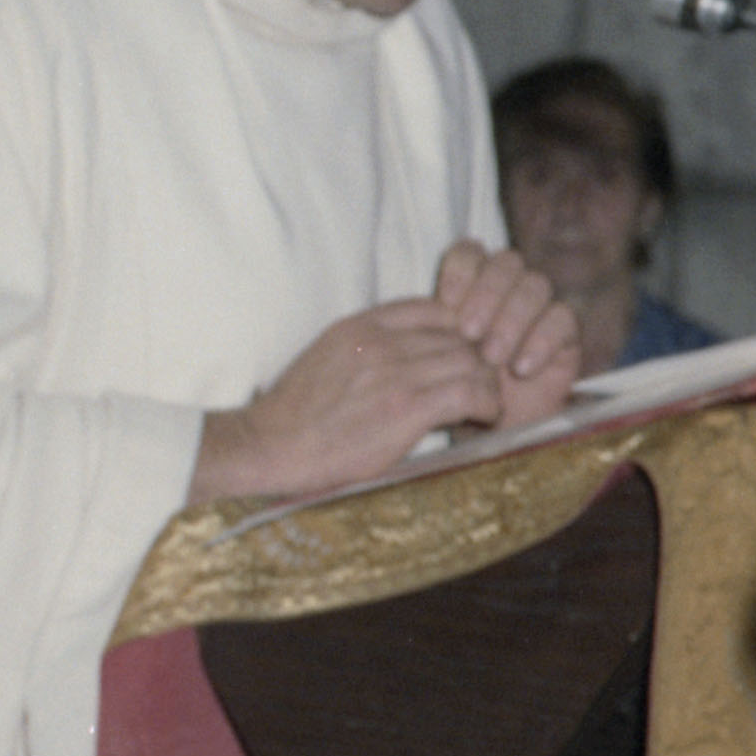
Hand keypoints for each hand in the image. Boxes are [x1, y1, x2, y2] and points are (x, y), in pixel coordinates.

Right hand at [190, 291, 555, 509]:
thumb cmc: (295, 416)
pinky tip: (484, 418)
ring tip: (486, 406)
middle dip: (478, 360)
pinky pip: (470, 391)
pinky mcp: (406, 407)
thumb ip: (368, 348)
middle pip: (459, 334)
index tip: (461, 360)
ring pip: (471, 360)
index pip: (435, 308)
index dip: (458, 333)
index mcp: (361, 324)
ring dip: (487, 384)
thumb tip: (407, 355)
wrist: (268, 447)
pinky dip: (487, 404)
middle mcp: (381, 340)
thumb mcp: (328, 358)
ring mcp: (395, 371)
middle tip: (482, 388)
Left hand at [428, 239, 583, 420]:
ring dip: (511, 319)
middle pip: (506, 263)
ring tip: (492, 357)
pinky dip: (542, 340)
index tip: (445, 304)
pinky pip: (563, 318)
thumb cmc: (455, 393)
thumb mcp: (432, 362)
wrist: (491, 433)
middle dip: (487, 294)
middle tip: (468, 332)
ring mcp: (540, 308)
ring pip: (535, 285)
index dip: (461, 271)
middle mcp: (508, 289)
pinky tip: (522, 368)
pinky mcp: (566, 333)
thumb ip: (426, 331)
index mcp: (472, 284)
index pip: (471, 252)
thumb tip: (409, 314)